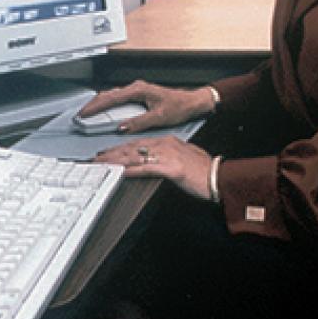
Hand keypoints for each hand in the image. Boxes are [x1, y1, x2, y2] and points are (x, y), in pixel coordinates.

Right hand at [78, 80, 215, 133]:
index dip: (96, 107)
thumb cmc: (179, 106)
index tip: (85, 113)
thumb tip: (122, 127)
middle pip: (108, 95)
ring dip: (99, 104)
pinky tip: (104, 111)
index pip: (111, 98)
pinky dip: (108, 104)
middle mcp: (135, 88)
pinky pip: (118, 99)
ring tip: (89, 114)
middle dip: (93, 104)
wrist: (191, 102)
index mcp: (138, 90)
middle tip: (81, 115)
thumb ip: (138, 122)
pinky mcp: (138, 95)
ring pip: (112, 96)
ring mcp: (136, 91)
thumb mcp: (159, 117)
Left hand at [94, 135, 213, 199]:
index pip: (137, 144)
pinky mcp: (172, 169)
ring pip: (136, 156)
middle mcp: (165, 145)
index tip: (107, 152)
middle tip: (97, 157)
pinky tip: (122, 171)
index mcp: (166, 141)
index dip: (120, 148)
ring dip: (117, 160)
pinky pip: (148, 169)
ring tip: (103, 163)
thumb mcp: (184, 158)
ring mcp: (168, 156)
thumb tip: (154, 162)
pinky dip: (133, 170)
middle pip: (132, 148)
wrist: (220, 177)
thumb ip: (168, 157)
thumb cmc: (204, 171)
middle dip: (113, 153)